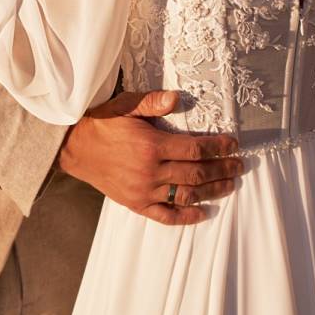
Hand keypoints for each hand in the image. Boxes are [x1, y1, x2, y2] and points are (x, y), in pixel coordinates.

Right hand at [57, 90, 244, 225]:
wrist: (75, 148)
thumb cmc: (103, 123)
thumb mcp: (126, 105)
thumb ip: (152, 101)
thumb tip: (177, 99)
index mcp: (152, 145)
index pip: (196, 149)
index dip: (219, 148)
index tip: (234, 145)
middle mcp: (151, 171)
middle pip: (197, 174)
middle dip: (222, 170)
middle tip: (239, 166)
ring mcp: (144, 191)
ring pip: (186, 195)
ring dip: (212, 191)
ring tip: (229, 185)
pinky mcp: (136, 204)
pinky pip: (165, 215)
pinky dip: (186, 216)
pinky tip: (203, 212)